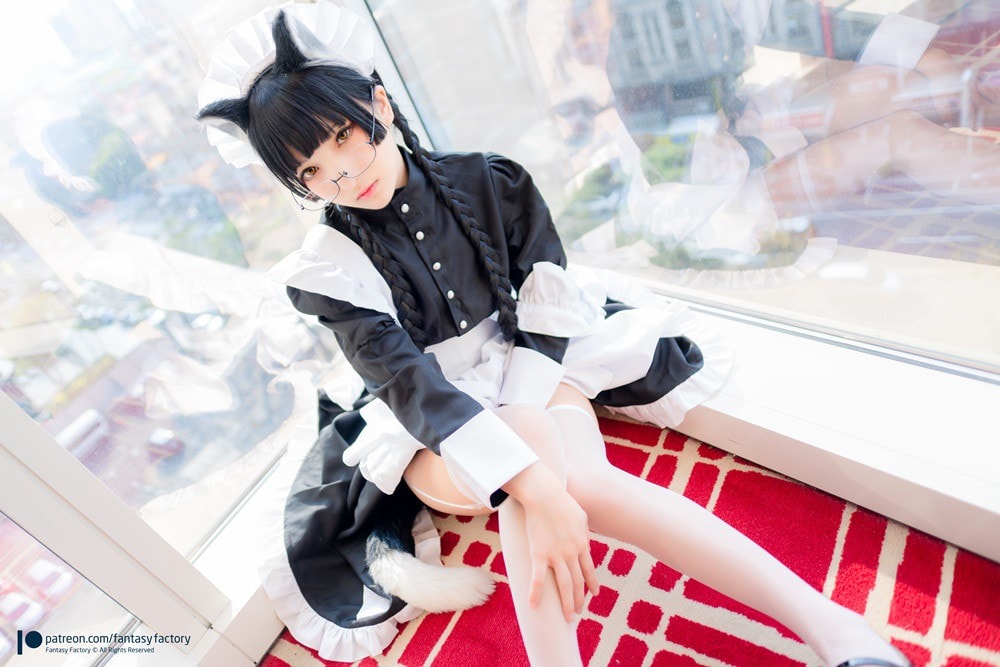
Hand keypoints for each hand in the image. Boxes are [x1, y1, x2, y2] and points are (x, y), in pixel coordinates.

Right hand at [505, 463, 599, 621]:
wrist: (545, 495)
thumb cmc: (562, 502)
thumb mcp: (581, 517)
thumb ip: (584, 532)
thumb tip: (585, 542)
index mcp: (582, 544)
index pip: (589, 570)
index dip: (591, 584)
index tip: (593, 594)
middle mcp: (571, 553)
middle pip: (578, 582)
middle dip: (579, 600)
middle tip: (578, 612)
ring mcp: (556, 555)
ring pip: (564, 586)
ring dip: (567, 604)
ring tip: (568, 617)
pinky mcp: (539, 554)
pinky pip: (537, 579)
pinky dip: (536, 594)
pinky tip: (533, 606)